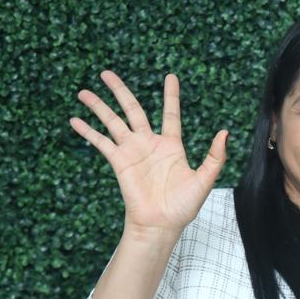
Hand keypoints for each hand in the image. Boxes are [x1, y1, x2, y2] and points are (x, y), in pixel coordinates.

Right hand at [69, 71, 226, 237]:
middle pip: (132, 109)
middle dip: (120, 90)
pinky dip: (88, 131)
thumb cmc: (183, 206)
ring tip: (83, 92)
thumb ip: (215, 157)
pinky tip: (74, 119)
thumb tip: (225, 133)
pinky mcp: (119, 162)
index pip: (171, 114)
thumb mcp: (204, 180)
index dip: (171, 95)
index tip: (171, 76)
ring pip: (113, 121)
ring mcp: (132, 151)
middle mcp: (149, 144)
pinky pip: (101, 142)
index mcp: (172, 146)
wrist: (161, 224)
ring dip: (98, 106)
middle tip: (106, 73)